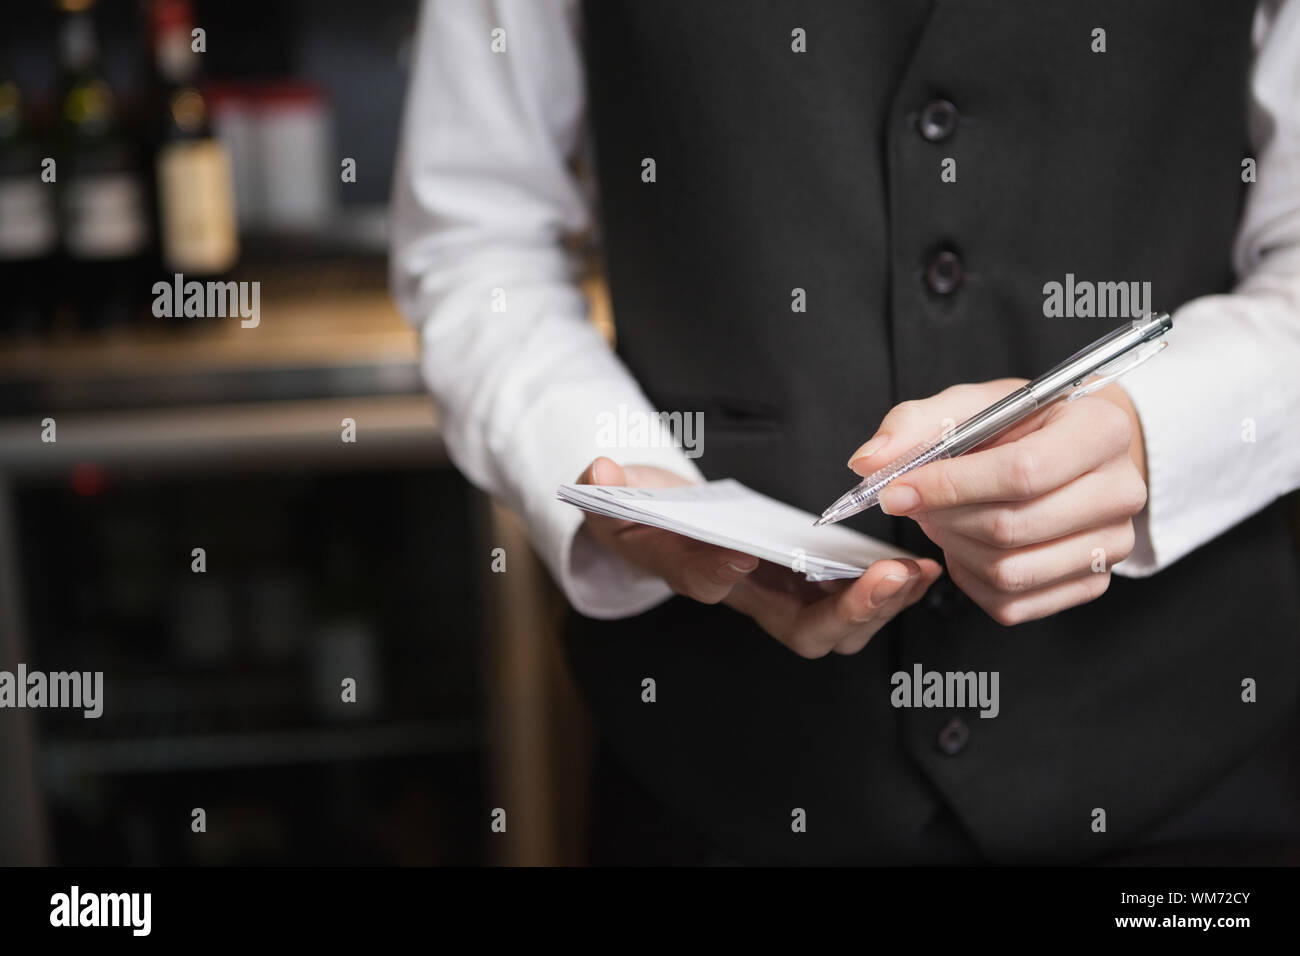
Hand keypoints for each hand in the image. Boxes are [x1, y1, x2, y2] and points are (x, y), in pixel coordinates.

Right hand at [575, 457, 943, 657]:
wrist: (663, 524)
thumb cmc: (643, 516)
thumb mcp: (613, 502)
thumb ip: (605, 493)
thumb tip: (599, 474)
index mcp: (695, 573)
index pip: (707, 582)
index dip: (721, 571)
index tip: (744, 551)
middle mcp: (748, 597)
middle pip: (801, 631)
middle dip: (847, 610)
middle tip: (884, 578)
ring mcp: (784, 596)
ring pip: (840, 626)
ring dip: (882, 604)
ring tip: (914, 572)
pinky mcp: (811, 582)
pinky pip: (857, 602)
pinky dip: (891, 589)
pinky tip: (921, 565)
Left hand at [847, 379, 1147, 625]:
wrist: (1073, 451)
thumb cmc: (1023, 425)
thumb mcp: (973, 405)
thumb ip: (916, 424)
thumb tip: (868, 462)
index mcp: (1101, 430)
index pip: (1022, 472)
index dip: (949, 486)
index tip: (897, 490)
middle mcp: (1121, 490)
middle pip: (1011, 527)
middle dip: (944, 518)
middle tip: (914, 502)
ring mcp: (1112, 544)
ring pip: (1009, 572)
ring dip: (954, 550)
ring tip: (942, 520)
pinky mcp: (1092, 583)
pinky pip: (1013, 605)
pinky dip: (971, 580)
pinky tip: (965, 546)